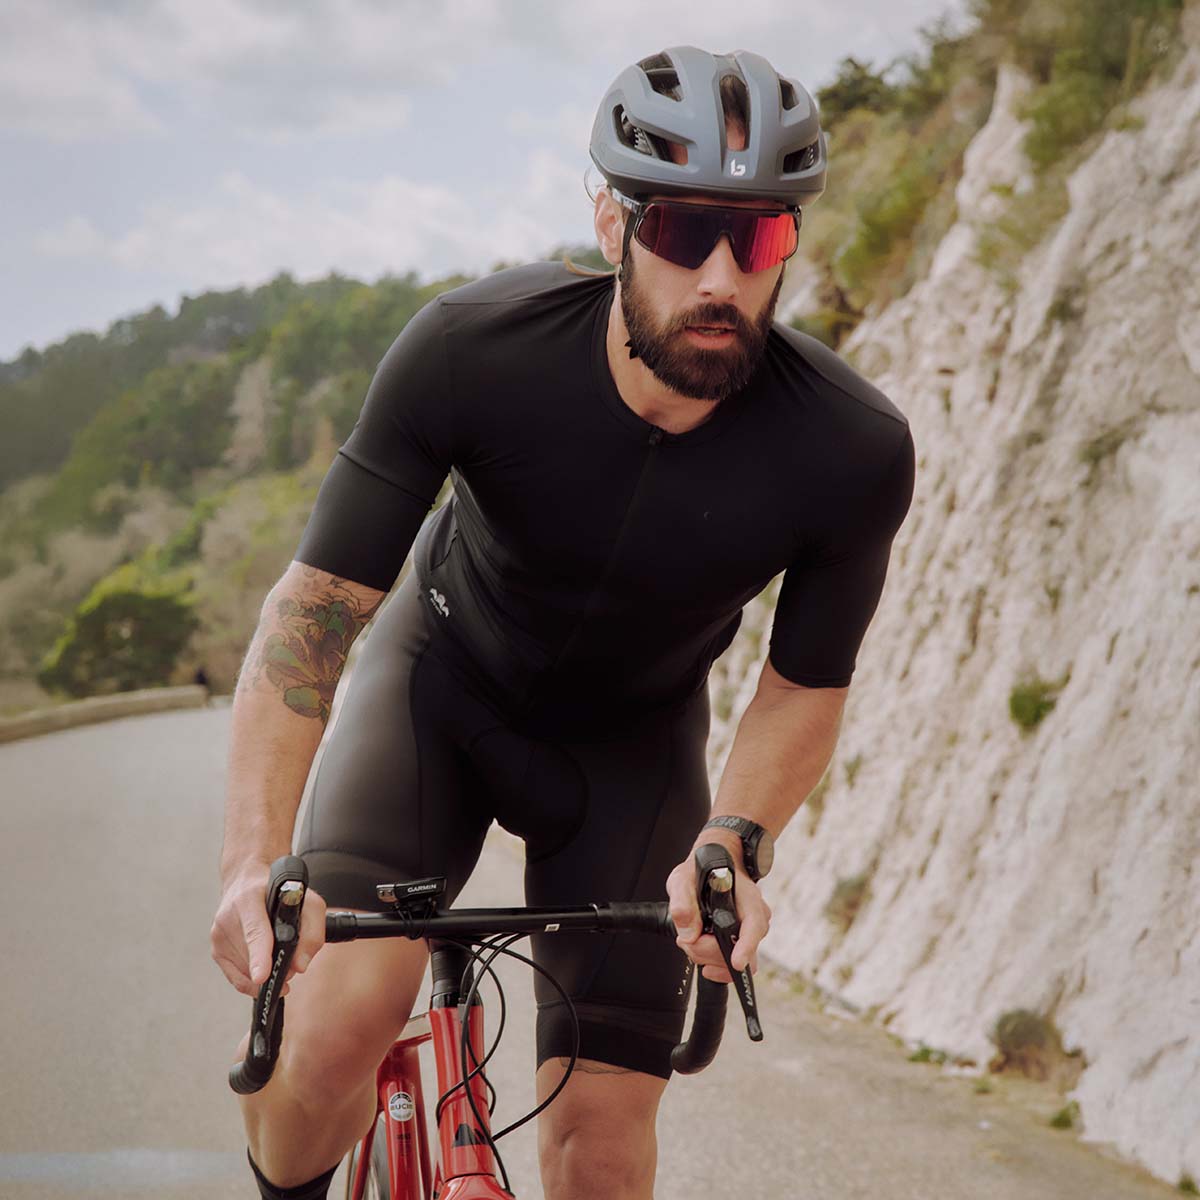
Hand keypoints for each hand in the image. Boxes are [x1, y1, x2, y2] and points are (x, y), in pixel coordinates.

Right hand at [210, 861, 326, 996]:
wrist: (246, 881)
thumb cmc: (279, 891)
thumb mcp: (307, 900)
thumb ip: (312, 931)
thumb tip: (300, 965)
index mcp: (249, 899)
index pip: (255, 931)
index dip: (259, 956)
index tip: (262, 976)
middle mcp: (228, 916)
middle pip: (254, 958)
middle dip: (275, 967)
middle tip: (290, 960)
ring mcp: (219, 934)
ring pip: (246, 972)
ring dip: (265, 973)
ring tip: (277, 953)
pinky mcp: (216, 948)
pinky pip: (237, 977)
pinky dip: (253, 979)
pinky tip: (264, 968)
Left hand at [665, 834, 770, 983]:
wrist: (712, 867)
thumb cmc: (702, 871)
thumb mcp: (683, 879)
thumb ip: (682, 903)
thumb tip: (688, 933)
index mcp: (746, 897)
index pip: (753, 925)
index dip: (746, 946)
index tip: (736, 962)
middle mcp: (755, 916)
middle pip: (742, 950)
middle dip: (708, 952)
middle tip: (687, 939)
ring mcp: (750, 931)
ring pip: (736, 960)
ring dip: (708, 957)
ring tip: (690, 940)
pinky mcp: (742, 941)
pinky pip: (733, 964)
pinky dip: (716, 965)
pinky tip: (701, 954)